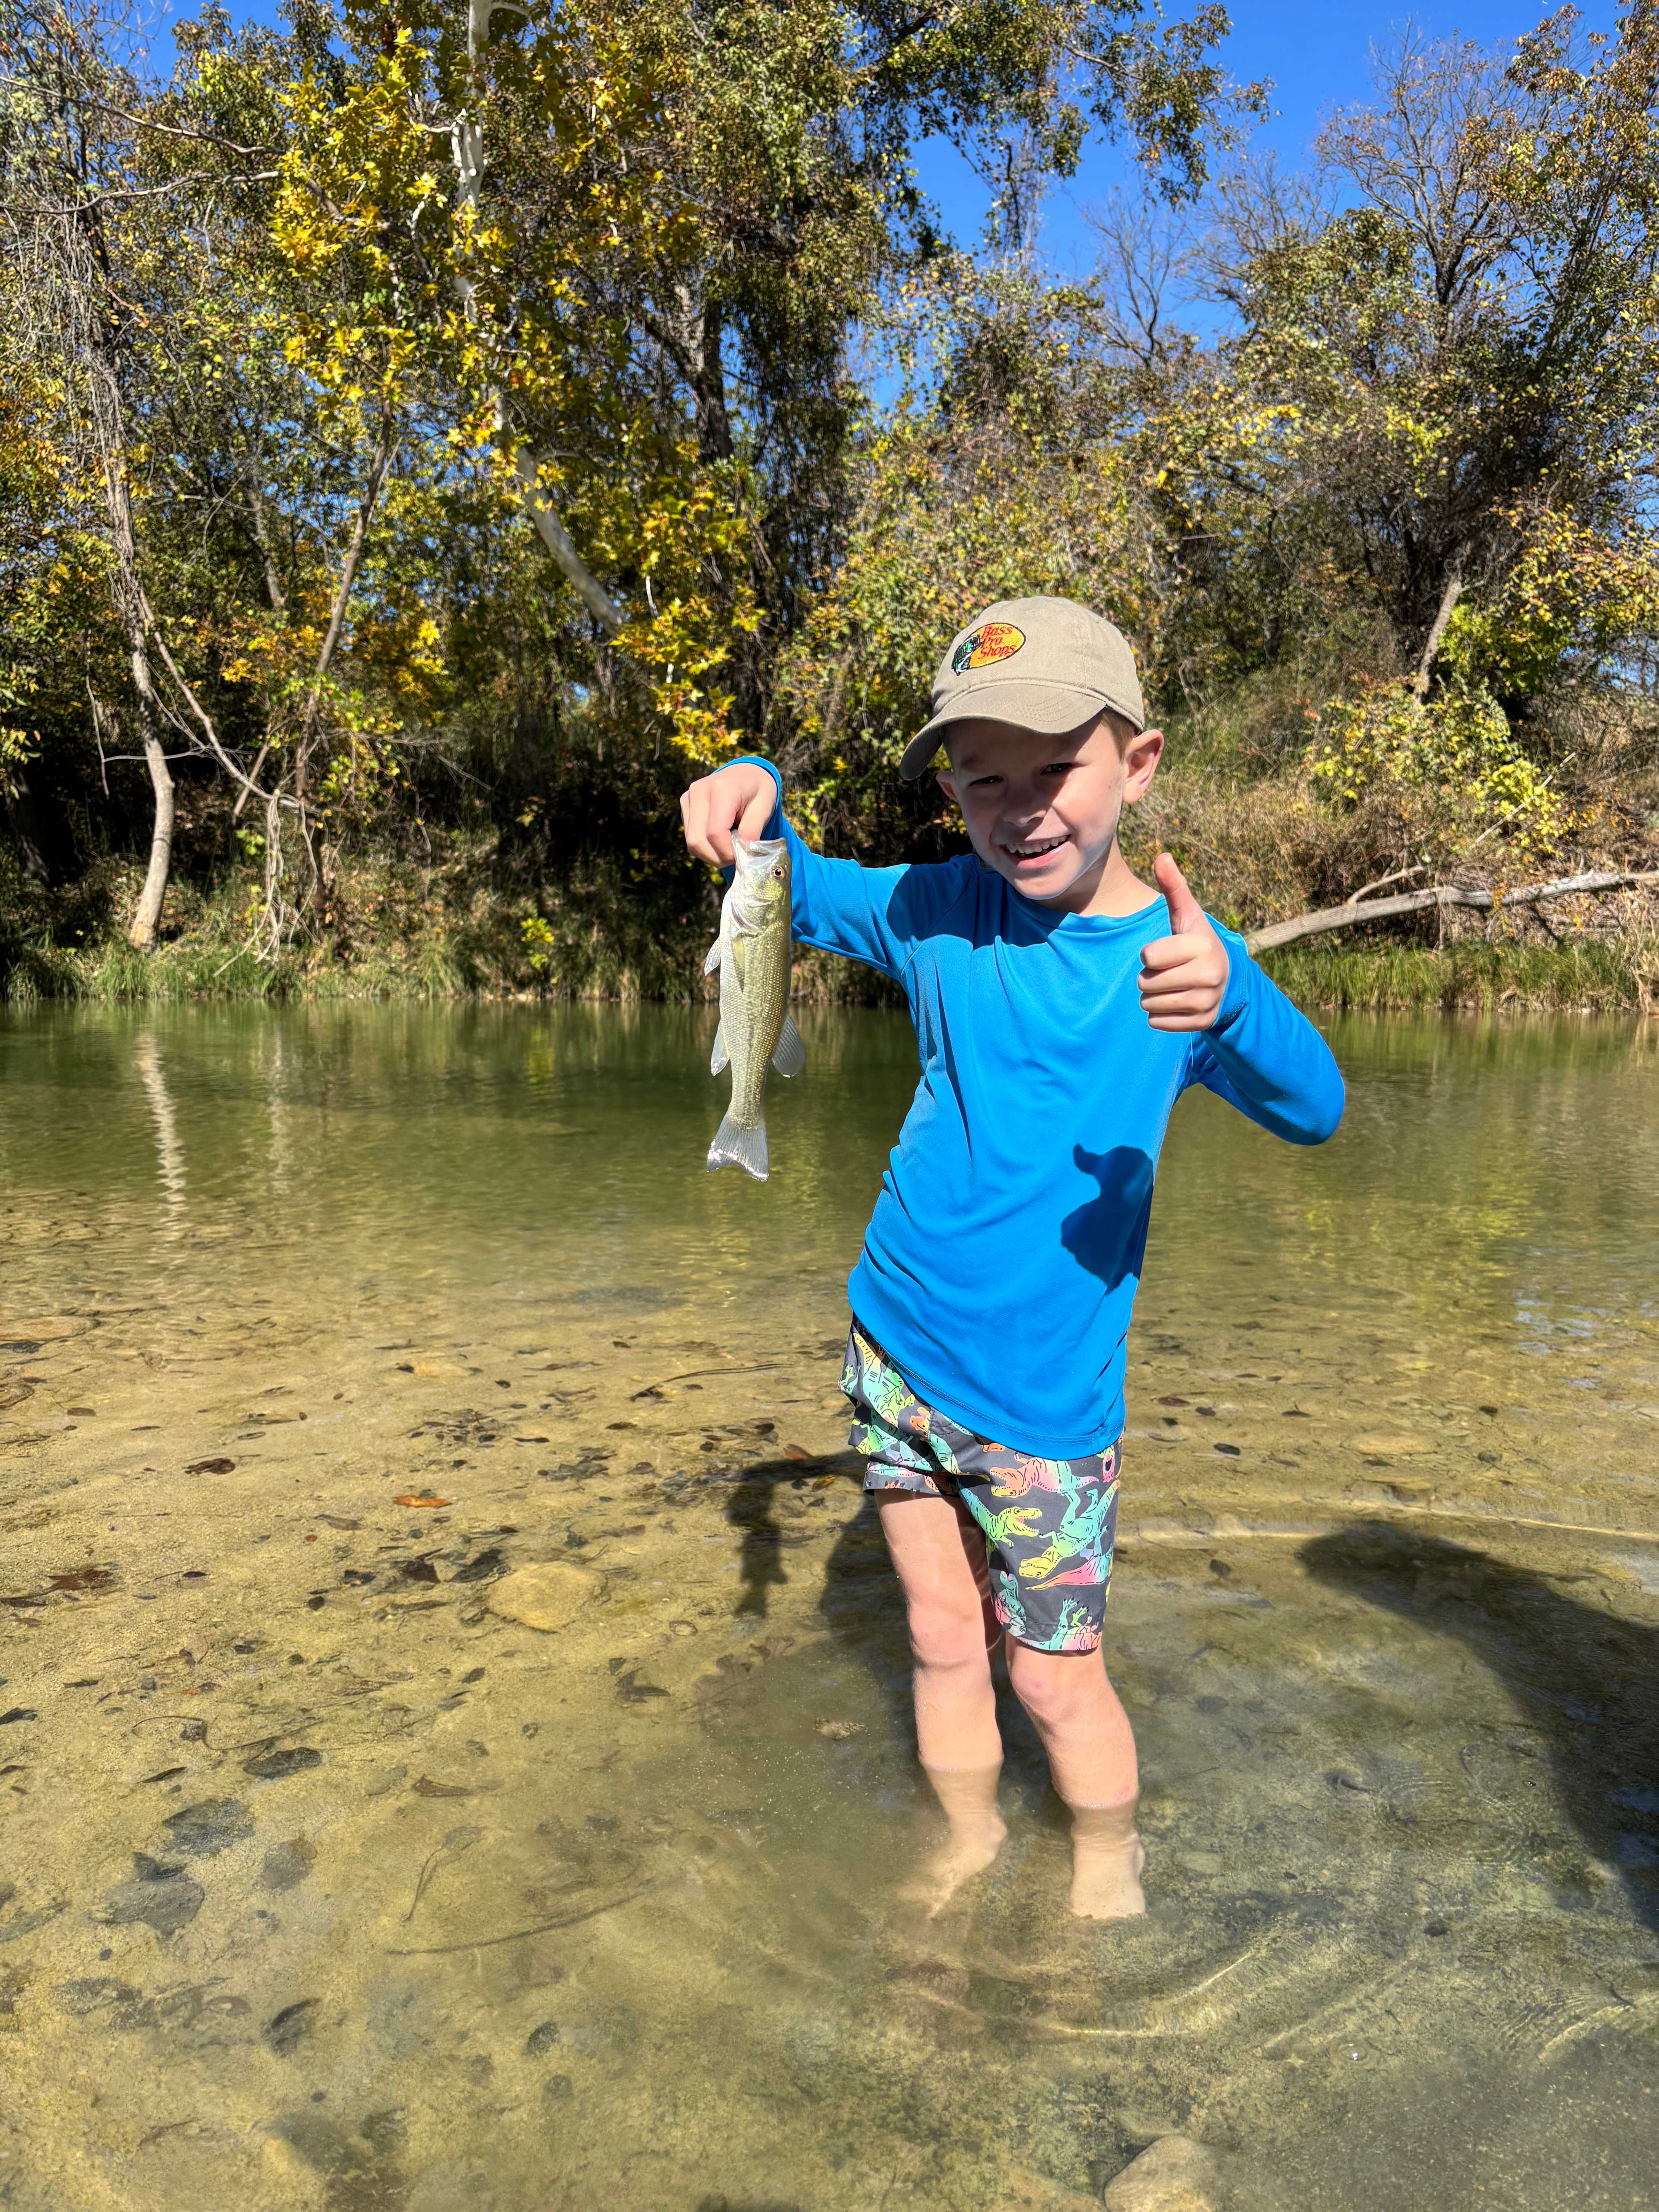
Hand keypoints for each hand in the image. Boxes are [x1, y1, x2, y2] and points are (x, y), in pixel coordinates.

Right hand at [680, 761, 776, 867]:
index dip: (727, 852)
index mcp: (721, 789)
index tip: (744, 857)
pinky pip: (691, 838)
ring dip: (712, 855)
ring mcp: (688, 798)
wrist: (746, 773)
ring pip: (692, 843)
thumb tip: (742, 854)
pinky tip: (721, 840)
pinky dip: (706, 847)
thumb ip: (753, 830)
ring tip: (730, 848)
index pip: (715, 832)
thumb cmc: (758, 790)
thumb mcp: (765, 807)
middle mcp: (698, 791)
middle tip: (737, 858)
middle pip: (698, 840)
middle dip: (718, 858)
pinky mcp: (685, 806)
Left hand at [1139, 853, 1228, 1031]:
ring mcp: (1207, 1001)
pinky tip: (1176, 1001)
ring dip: (1152, 996)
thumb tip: (1161, 856)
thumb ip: (1173, 887)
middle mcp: (1209, 975)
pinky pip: (1157, 1023)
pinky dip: (1159, 1015)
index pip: (1149, 956)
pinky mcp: (1202, 1023)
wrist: (1226, 977)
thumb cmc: (1195, 942)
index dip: (1149, 954)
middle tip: (1167, 970)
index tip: (1163, 952)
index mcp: (1202, 946)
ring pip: (1149, 1005)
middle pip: (1146, 983)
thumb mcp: (1186, 914)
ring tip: (1171, 985)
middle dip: (1149, 976)